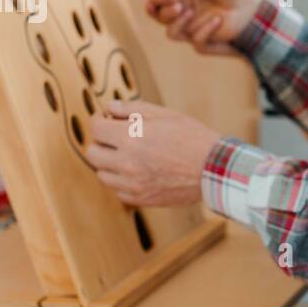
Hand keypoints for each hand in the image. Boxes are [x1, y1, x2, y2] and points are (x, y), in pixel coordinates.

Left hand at [87, 100, 220, 206]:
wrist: (214, 168)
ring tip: (127, 157)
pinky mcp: (142, 199)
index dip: (99, 120)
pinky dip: (121, 182)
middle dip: (102, 142)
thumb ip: (133, 109)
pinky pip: (118, 191)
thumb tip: (110, 107)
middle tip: (116, 138)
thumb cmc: (193, 138)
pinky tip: (136, 173)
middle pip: (93, 153)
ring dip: (109, 164)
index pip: (95, 128)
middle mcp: (126, 163)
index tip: (106, 119)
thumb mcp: (165, 114)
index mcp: (131, 138)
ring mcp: (133, 184)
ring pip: (102, 175)